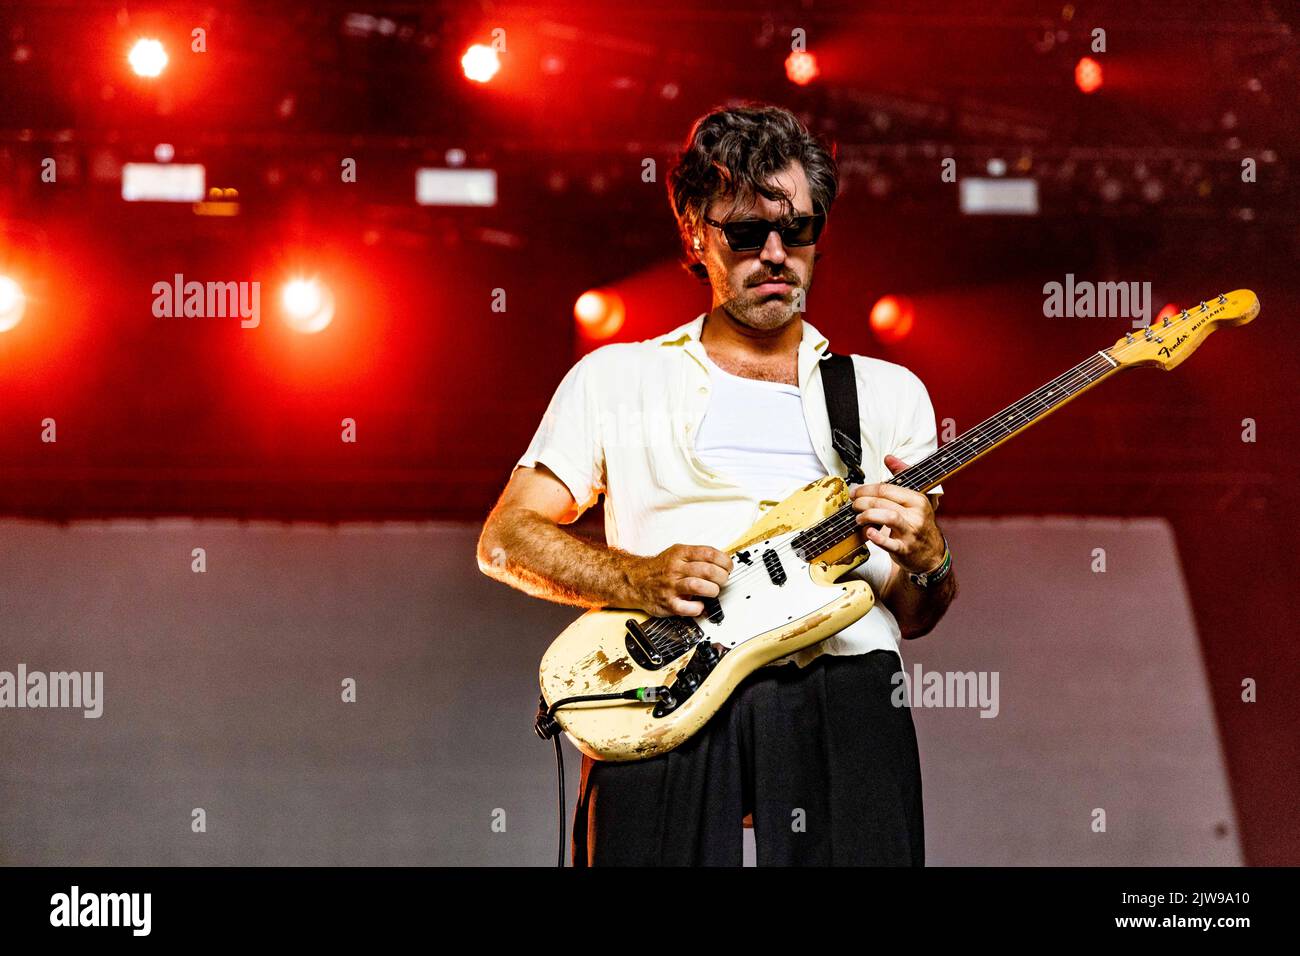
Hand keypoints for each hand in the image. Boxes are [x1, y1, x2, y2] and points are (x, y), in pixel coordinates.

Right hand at [629, 544, 732, 617]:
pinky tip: (699, 604)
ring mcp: (671, 586)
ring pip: (698, 586)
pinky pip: (688, 608)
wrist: (636, 581)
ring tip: (713, 591)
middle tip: (722, 580)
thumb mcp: (677, 553)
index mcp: (680, 554)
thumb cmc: (660, 568)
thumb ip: (697, 555)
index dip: (724, 561)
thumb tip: (722, 561)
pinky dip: (698, 607)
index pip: (709, 553)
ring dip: (712, 590)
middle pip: (707, 570)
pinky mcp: (668, 603)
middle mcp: (675, 569)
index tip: (728, 567)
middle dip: (721, 577)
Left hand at [850, 454, 945, 574]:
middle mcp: (916, 514)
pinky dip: (877, 537)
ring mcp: (911, 532)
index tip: (855, 492)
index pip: (887, 489)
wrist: (931, 553)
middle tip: (853, 505)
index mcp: (918, 500)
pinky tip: (868, 533)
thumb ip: (902, 476)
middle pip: (884, 501)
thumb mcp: (915, 498)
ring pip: (888, 517)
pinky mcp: (905, 549)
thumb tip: (889, 458)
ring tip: (858, 518)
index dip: (866, 489)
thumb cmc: (919, 523)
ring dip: (868, 515)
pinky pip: (890, 543)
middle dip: (863, 501)